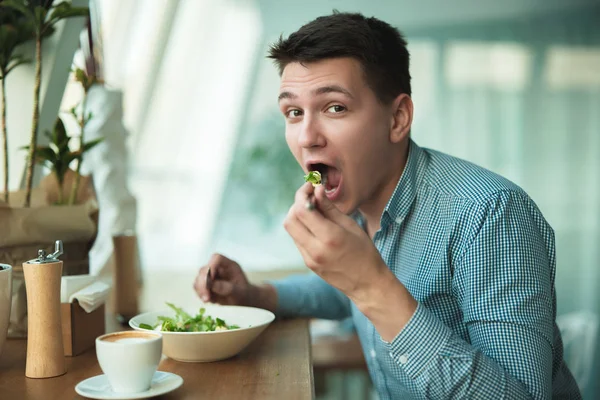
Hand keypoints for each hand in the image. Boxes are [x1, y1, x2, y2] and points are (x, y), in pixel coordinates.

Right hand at [193, 254, 250, 304]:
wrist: (243, 302)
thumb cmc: (244, 295)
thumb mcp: (239, 293)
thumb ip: (227, 288)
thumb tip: (211, 284)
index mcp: (229, 266)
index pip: (217, 258)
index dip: (211, 267)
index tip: (210, 281)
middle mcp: (219, 268)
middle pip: (205, 269)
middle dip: (203, 283)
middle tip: (207, 297)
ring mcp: (212, 276)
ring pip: (199, 278)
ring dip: (200, 289)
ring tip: (207, 300)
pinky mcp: (207, 285)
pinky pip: (198, 287)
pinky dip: (200, 294)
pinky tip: (208, 301)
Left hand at [283, 183, 388, 302]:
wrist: (367, 283)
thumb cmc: (365, 252)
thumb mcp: (351, 226)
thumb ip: (329, 208)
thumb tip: (316, 190)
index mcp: (329, 237)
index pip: (301, 210)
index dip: (302, 194)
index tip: (310, 186)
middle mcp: (315, 249)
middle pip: (290, 219)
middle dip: (296, 204)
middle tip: (310, 197)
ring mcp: (309, 258)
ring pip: (291, 229)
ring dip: (297, 216)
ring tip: (314, 211)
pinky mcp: (308, 263)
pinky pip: (297, 240)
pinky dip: (302, 228)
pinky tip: (316, 226)